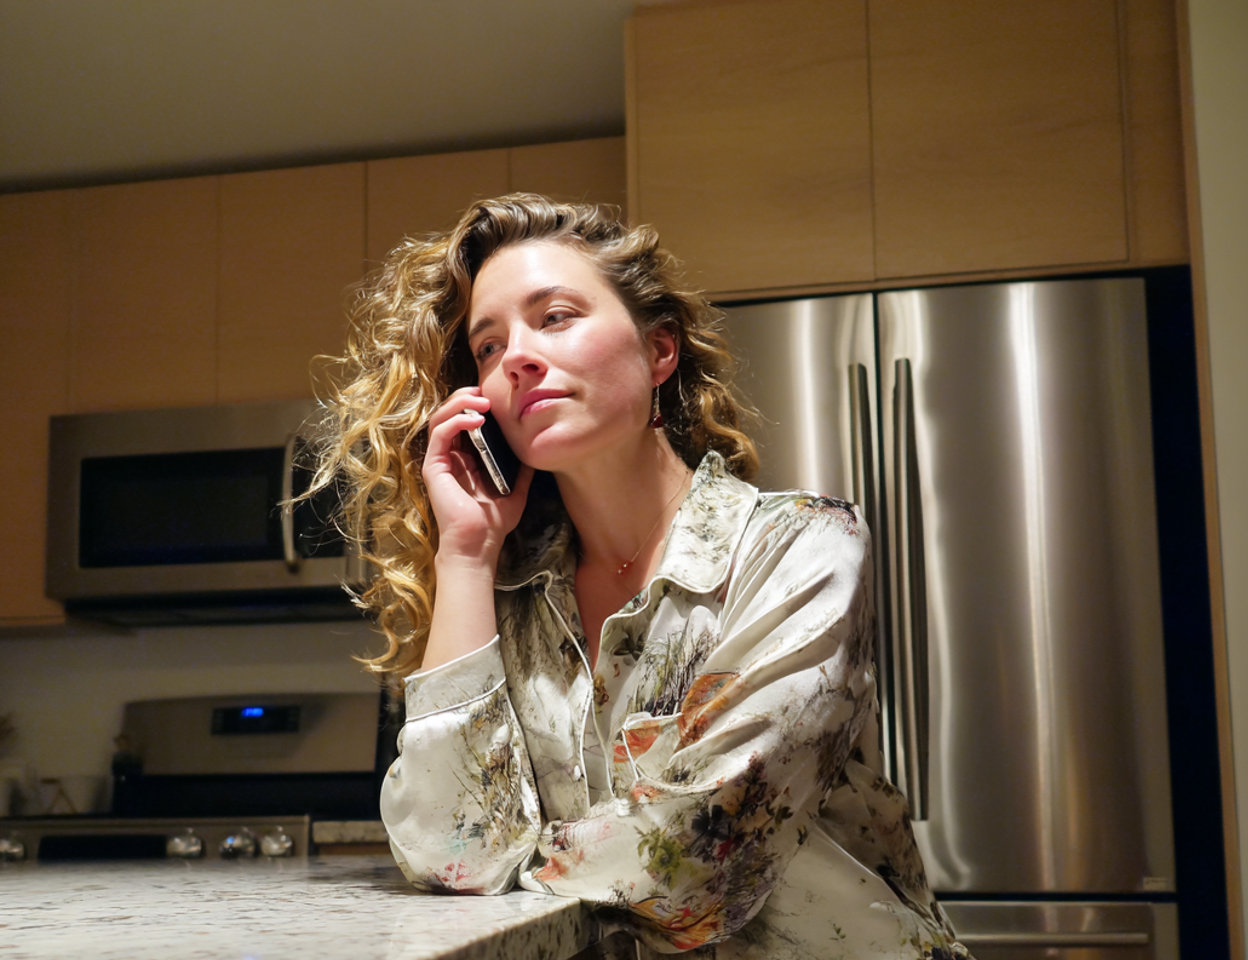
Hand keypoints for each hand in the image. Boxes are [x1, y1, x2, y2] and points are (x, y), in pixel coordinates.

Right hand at [421, 388, 532, 567]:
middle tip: (485, 391)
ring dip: (459, 403)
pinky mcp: (434, 468)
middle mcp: (450, 456)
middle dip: (465, 396)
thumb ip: (521, 469)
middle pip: (449, 413)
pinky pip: (440, 434)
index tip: (494, 396)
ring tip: (481, 400)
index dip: (475, 403)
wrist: (479, 544)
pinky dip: (456, 421)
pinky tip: (476, 419)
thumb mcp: (516, 488)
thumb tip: (534, 449)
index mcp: (466, 459)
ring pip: (440, 418)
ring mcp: (440, 461)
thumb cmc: (493, 522)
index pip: (464, 421)